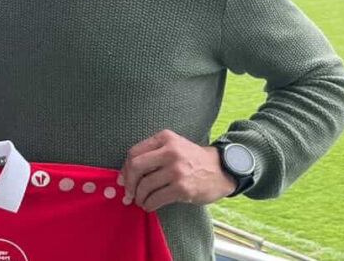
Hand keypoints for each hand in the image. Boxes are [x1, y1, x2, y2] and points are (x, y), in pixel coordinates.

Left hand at [118, 129, 235, 211]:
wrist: (221, 170)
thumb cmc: (192, 160)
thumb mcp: (173, 146)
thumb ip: (151, 154)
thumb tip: (124, 174)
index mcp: (165, 138)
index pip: (134, 152)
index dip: (124, 168)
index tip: (123, 180)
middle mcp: (170, 151)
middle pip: (136, 166)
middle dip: (128, 183)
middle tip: (128, 193)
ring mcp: (177, 170)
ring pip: (145, 185)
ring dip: (139, 196)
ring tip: (140, 201)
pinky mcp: (183, 187)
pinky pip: (156, 198)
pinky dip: (149, 204)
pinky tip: (149, 205)